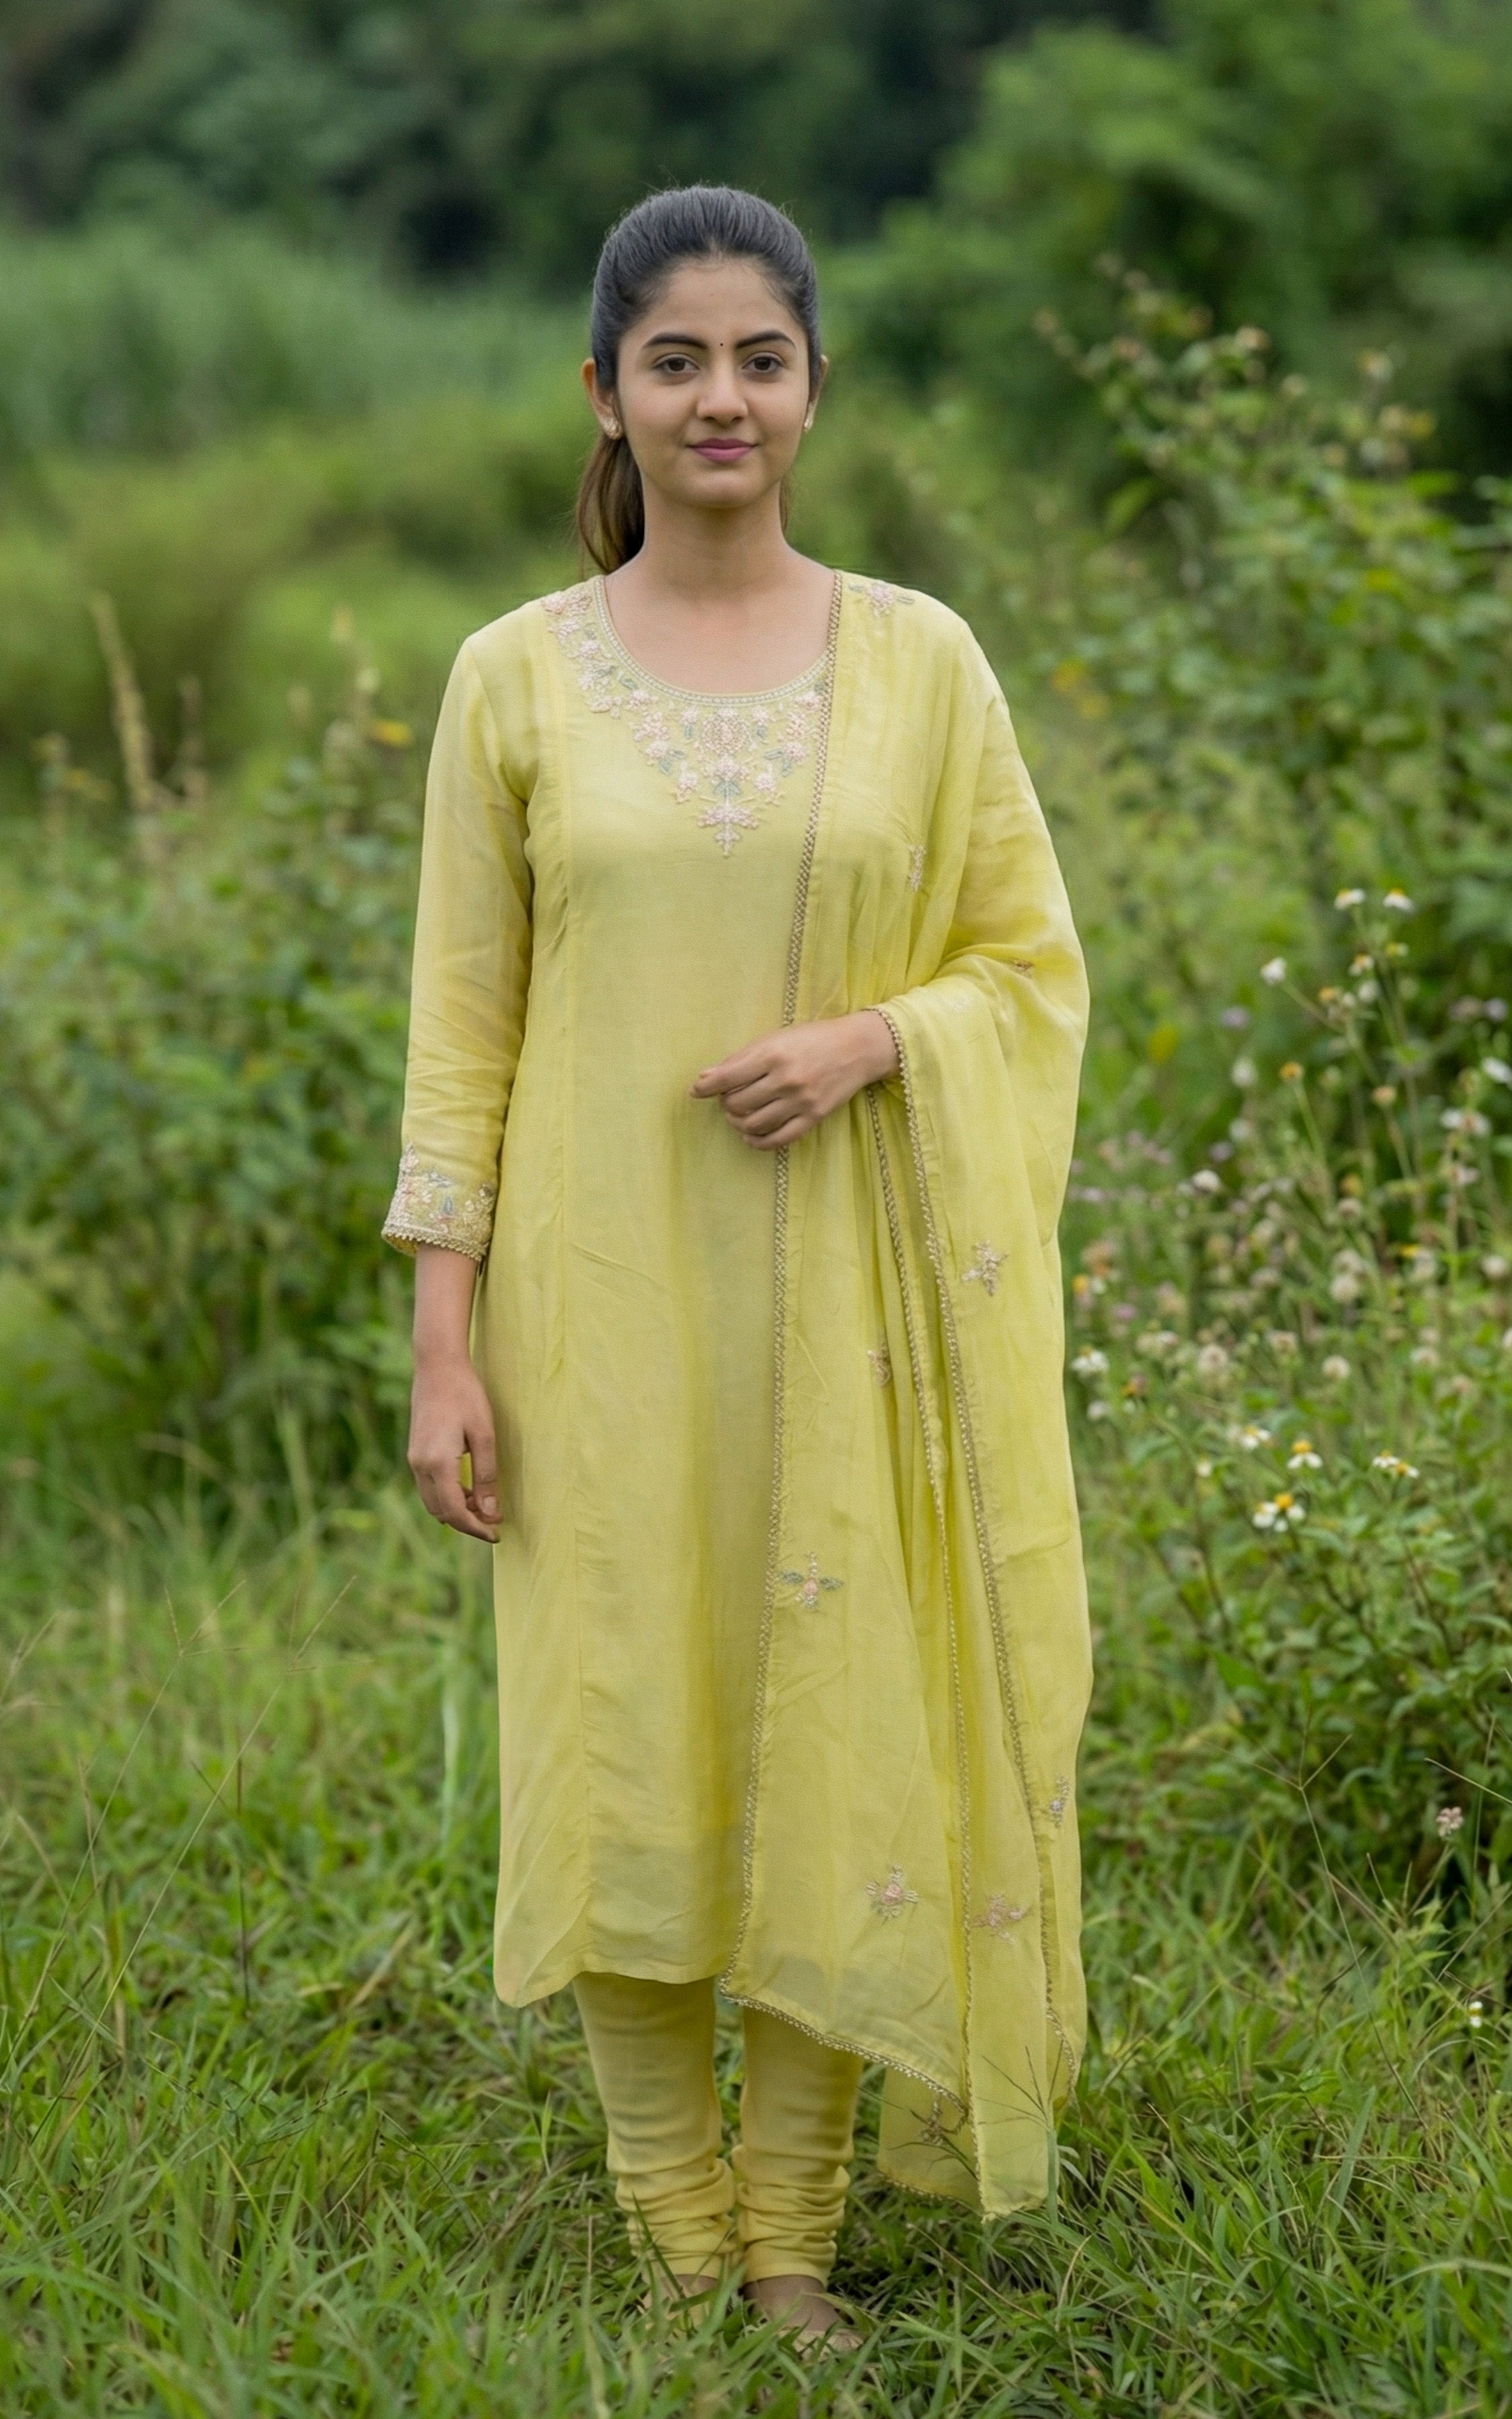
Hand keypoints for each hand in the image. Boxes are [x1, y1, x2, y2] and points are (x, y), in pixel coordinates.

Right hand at [408, 1356, 499, 1539]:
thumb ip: (486, 1476)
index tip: (496, 1533)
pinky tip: (468, 1488)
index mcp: (437, 1463)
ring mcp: (414, 1460)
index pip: (454, 1511)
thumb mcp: (484, 1435)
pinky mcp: (414, 1453)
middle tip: (495, 1520)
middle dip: (467, 1522)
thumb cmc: (466, 1395)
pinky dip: (448, 1496)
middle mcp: (420, 1465)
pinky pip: (429, 1487)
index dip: (476, 1527)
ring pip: (433, 1502)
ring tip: (485, 1504)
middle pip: (441, 1512)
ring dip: (457, 1510)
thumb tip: (490, 1512)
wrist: (437, 1367)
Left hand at [690, 1010, 897, 1148]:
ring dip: (738, 1122)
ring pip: (753, 1124)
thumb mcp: (775, 1038)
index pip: (728, 1077)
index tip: (696, 1091)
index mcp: (773, 1054)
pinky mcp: (813, 1117)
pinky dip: (757, 1142)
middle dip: (726, 1103)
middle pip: (737, 1103)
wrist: (857, 1048)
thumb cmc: (812, 1039)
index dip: (706, 1087)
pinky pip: (777, 1139)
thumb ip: (741, 1059)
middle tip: (730, 1097)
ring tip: (739, 1114)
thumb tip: (705, 1079)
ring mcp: (801, 1101)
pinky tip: (751, 1135)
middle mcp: (786, 1079)